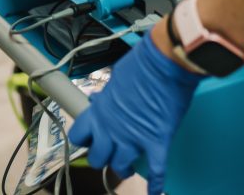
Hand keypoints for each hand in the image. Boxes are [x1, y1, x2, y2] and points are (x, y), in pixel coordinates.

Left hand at [69, 34, 202, 193]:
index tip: (90, 138)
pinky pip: (156, 171)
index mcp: (99, 112)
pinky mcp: (157, 142)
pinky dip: (156, 184)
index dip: (84, 139)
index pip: (79, 136)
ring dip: (125, 168)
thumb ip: (106, 95)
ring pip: (121, 166)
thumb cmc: (141, 63)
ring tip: (129, 166)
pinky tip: (156, 192)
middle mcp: (112, 129)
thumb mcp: (115, 77)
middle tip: (110, 152)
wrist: (165, 62)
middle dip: (103, 157)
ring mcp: (134, 138)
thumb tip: (97, 98)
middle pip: (97, 158)